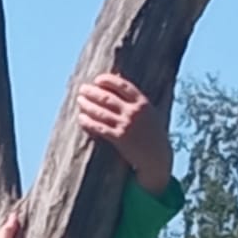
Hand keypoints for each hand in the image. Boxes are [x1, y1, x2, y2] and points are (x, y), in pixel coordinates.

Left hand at [77, 73, 172, 194]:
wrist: (157, 157)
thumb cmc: (153, 134)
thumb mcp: (150, 113)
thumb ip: (136, 102)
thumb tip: (117, 89)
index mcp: (143, 103)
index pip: (123, 86)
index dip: (108, 81)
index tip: (97, 80)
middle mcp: (134, 112)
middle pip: (108, 98)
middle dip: (93, 92)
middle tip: (82, 89)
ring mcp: (126, 125)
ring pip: (101, 112)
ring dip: (88, 105)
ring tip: (80, 101)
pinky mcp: (119, 139)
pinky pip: (100, 128)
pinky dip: (89, 122)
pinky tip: (81, 118)